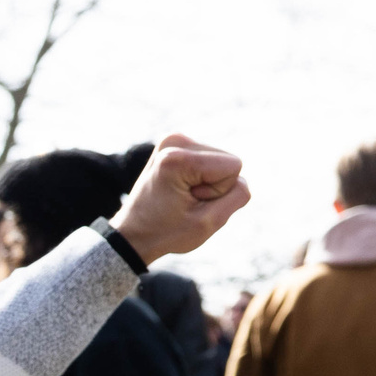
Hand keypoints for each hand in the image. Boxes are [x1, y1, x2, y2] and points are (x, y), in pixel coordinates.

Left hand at [112, 135, 249, 264]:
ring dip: (207, 184)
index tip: (190, 202)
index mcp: (177, 158)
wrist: (133, 235)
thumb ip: (238, 195)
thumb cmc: (166, 233)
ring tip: (180, 196)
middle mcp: (174, 141)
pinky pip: (211, 162)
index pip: (234, 167)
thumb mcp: (209, 223)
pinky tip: (180, 189)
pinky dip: (201, 179)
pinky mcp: (176, 145)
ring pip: (221, 162)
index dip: (218, 192)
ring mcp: (173, 140)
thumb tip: (242, 178)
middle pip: (228, 162)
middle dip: (213, 187)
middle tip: (184, 201)